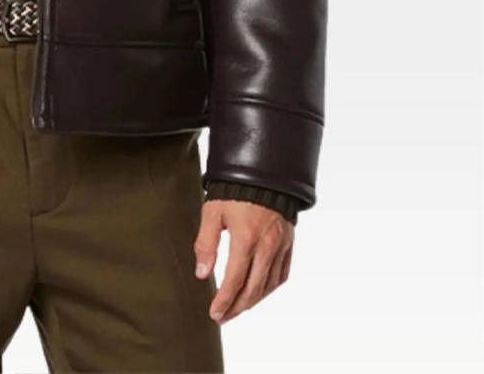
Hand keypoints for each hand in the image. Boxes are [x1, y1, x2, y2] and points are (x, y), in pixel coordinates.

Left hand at [194, 199, 293, 323]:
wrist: (262, 174)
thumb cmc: (233, 191)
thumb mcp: (212, 212)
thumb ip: (206, 243)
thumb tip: (202, 274)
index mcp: (246, 239)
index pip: (235, 280)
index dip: (224, 301)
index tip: (214, 313)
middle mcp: (267, 246)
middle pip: (253, 289)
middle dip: (237, 307)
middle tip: (223, 317)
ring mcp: (280, 246)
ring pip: (269, 285)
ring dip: (253, 301)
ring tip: (237, 308)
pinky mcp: (288, 243)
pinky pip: (281, 274)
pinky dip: (270, 288)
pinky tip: (259, 292)